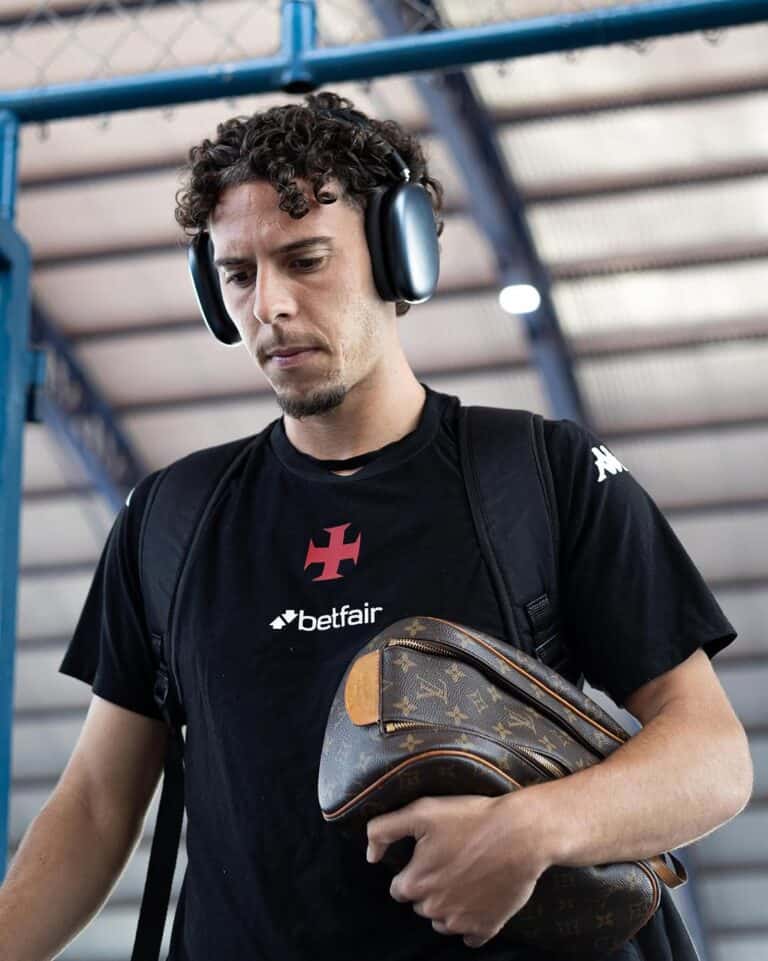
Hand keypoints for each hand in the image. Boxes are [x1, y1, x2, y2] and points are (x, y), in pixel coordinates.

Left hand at [366, 793, 550, 948]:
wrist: (520, 833)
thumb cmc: (469, 819)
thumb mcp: (421, 811)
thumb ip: (384, 830)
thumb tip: (370, 856)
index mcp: (414, 883)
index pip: (399, 888)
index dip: (413, 870)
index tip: (430, 855)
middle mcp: (433, 909)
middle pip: (421, 904)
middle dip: (430, 887)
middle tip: (452, 861)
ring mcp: (460, 922)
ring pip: (443, 921)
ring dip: (449, 905)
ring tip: (467, 876)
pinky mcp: (486, 928)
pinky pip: (470, 936)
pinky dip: (471, 922)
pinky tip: (480, 898)